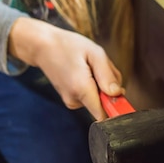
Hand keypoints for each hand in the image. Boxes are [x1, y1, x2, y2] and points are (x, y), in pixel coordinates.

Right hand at [8, 17, 123, 120]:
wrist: (43, 46)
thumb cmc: (68, 46)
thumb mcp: (95, 53)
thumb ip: (108, 75)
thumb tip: (118, 93)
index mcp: (82, 89)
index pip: (104, 115)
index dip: (116, 108)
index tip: (120, 97)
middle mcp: (75, 100)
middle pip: (105, 105)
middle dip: (110, 89)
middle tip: (101, 69)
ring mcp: (71, 101)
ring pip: (98, 100)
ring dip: (101, 85)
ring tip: (90, 67)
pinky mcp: (70, 99)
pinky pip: (90, 97)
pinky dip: (93, 86)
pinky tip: (85, 72)